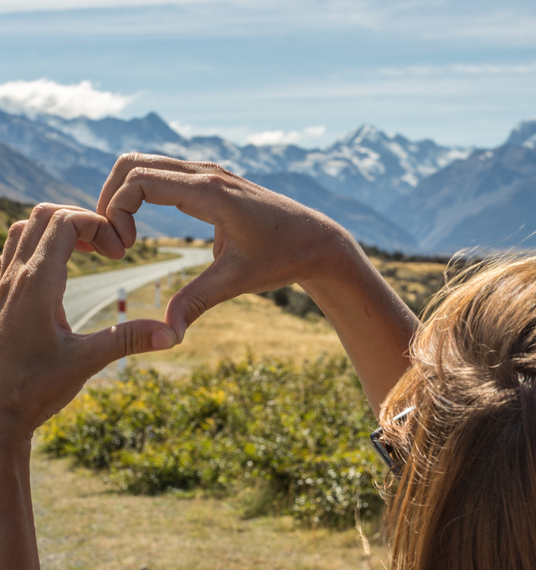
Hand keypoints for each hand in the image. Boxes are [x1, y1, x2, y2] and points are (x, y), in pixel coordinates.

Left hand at [0, 203, 177, 439]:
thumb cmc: (33, 388)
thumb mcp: (86, 363)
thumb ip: (128, 341)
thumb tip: (171, 334)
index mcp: (36, 284)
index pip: (64, 221)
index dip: (97, 225)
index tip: (119, 254)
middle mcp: (12, 276)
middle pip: (42, 215)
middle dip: (80, 220)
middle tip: (106, 249)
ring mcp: (0, 284)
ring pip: (24, 229)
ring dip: (58, 231)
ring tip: (87, 255)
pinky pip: (14, 251)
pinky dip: (42, 248)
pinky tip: (62, 277)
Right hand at [98, 154, 417, 411]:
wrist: (317, 241)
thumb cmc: (282, 258)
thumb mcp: (237, 281)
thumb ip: (198, 302)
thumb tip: (168, 332)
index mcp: (210, 192)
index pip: (140, 180)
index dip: (118, 210)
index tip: (125, 248)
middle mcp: (206, 173)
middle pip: (133, 164)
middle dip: (110, 199)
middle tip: (113, 241)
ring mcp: (208, 172)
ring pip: (145, 165)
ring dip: (123, 195)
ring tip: (123, 237)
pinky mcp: (211, 180)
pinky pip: (162, 174)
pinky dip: (140, 193)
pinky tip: (140, 228)